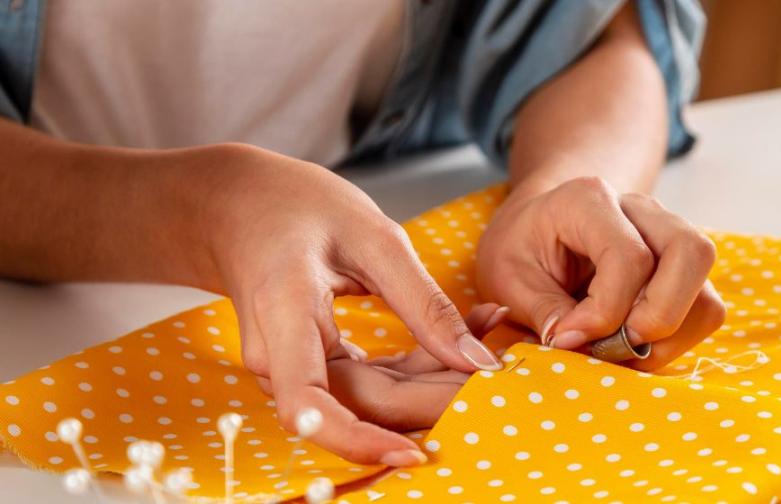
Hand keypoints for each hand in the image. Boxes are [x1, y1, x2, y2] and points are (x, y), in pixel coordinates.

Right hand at [193, 144, 501, 465]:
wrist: (241, 206)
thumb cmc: (298, 206)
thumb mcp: (373, 236)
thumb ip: (423, 302)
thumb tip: (476, 362)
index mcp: (284, 313)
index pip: (308, 402)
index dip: (359, 440)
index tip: (414, 454)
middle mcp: (277, 355)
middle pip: (361, 404)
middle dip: (435, 397)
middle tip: (499, 374)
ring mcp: (290, 366)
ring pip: (372, 397)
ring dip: (434, 379)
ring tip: (489, 341)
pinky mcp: (312, 364)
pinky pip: (368, 380)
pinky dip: (418, 365)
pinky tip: (463, 338)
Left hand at [476, 176, 725, 369]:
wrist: (535, 229)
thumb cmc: (520, 247)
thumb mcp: (507, 276)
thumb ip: (541, 309)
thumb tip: (574, 344)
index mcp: (590, 201)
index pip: (628, 257)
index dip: (605, 312)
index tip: (569, 336)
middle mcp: (642, 211)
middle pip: (691, 254)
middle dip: (659, 316)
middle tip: (614, 344)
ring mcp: (669, 239)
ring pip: (706, 291)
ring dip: (669, 336)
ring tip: (617, 351)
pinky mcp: (680, 272)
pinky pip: (702, 310)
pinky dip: (674, 340)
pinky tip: (630, 346)